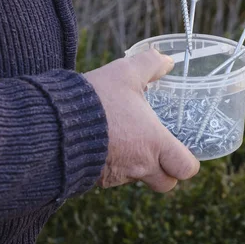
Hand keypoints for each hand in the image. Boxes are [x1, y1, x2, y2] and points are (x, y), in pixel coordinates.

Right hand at [84, 49, 199, 191]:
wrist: (56, 121)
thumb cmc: (98, 98)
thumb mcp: (126, 72)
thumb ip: (150, 64)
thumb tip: (167, 60)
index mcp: (154, 143)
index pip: (186, 169)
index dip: (188, 161)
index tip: (181, 148)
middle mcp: (139, 165)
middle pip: (165, 183)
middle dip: (165, 170)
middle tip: (157, 148)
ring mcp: (117, 175)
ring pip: (137, 178)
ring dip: (136, 165)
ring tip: (126, 138)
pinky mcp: (96, 179)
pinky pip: (113, 178)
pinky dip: (114, 165)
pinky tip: (106, 143)